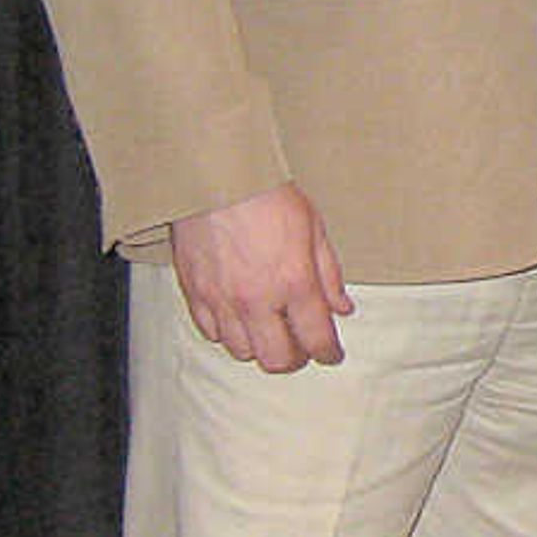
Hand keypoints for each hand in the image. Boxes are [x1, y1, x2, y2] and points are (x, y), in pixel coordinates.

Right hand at [169, 183, 352, 372]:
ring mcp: (223, 300)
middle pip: (277, 359)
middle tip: (301, 348)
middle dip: (294, 360)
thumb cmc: (269, 196)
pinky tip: (239, 319)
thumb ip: (328, 275)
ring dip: (260, 347)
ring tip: (269, 331)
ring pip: (242, 351)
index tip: (331, 355)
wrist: (217, 176)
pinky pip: (211, 333)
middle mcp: (258, 299)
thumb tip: (341, 308)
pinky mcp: (195, 293)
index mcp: (294, 282)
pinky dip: (228, 333)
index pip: (316, 338)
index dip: (328, 353)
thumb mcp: (314, 229)